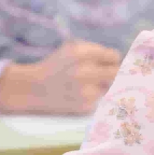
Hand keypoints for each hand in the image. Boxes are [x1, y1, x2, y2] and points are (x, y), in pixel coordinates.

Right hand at [0, 40, 121, 114]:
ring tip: (86, 84)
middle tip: (104, 74)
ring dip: (103, 86)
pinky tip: (80, 95)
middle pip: (117, 73)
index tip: (107, 63)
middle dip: (112, 73)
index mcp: (82, 53)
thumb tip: (120, 60)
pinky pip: (100, 99)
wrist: (34, 88)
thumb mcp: (72, 48)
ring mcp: (86, 90)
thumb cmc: (56, 65)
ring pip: (110, 87)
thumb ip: (96, 51)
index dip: (111, 60)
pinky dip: (94, 97)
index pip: (114, 56)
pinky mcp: (85, 106)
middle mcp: (85, 71)